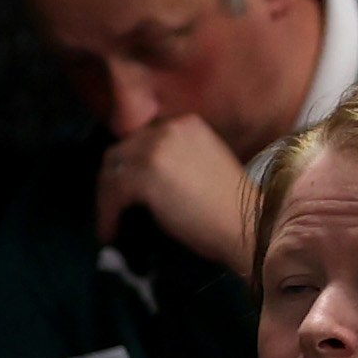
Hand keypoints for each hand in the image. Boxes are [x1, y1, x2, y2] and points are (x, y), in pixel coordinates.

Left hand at [94, 112, 259, 274]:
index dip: (130, 163)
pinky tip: (111, 233)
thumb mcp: (206, 167)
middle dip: (113, 180)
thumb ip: (177, 160)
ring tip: (110, 224)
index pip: (141, 137)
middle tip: (113, 208)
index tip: (125, 187)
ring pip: (112, 170)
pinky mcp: (145, 177)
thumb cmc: (236, 210)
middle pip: (122, 150)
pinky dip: (107, 215)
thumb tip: (145, 178)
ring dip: (106, 199)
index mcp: (186, 123)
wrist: (252, 228)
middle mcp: (168, 129)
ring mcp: (155, 150)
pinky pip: (112, 194)